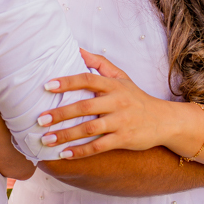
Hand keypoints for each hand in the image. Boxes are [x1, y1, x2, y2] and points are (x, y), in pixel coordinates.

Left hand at [37, 49, 166, 158]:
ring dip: (66, 135)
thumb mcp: (121, 77)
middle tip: (40, 119)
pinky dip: (80, 151)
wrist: (164, 120)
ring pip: (89, 129)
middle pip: (85, 107)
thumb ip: (99, 63)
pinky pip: (98, 146)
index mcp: (113, 85)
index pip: (87, 79)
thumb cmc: (136, 97)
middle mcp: (117, 102)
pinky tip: (64, 154)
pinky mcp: (124, 139)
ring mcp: (121, 122)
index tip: (47, 86)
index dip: (67, 82)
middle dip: (60, 113)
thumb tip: (77, 49)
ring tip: (46, 139)